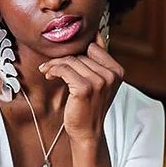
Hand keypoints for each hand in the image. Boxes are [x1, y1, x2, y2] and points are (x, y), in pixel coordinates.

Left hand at [38, 31, 123, 146]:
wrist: (87, 133)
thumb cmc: (89, 107)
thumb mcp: (100, 83)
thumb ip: (98, 61)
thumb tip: (94, 33)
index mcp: (117, 71)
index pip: (94, 47)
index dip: (78, 51)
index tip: (66, 59)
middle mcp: (111, 75)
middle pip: (81, 53)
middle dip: (63, 58)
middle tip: (51, 66)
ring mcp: (99, 82)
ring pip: (71, 60)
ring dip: (55, 64)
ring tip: (48, 71)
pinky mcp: (84, 88)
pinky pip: (64, 69)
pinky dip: (53, 70)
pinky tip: (49, 75)